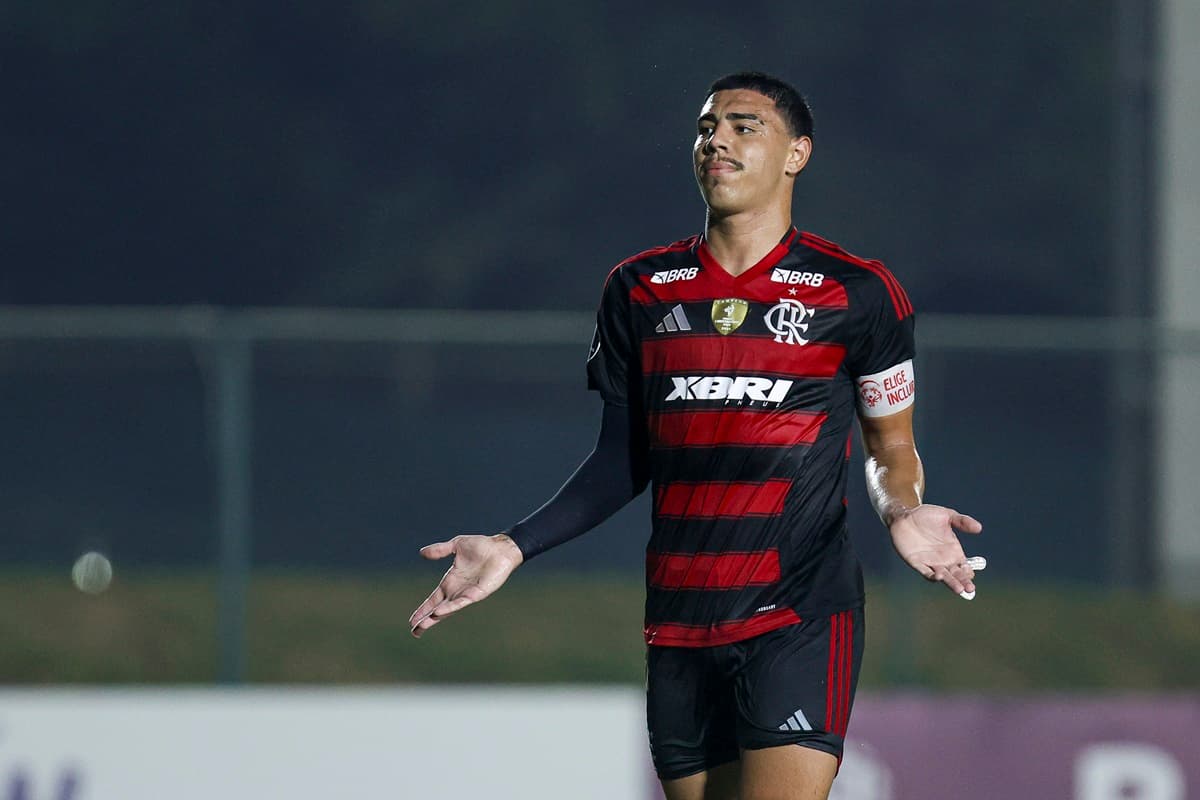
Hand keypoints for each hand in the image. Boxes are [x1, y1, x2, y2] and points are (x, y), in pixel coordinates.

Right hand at [408, 534, 524, 637]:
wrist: (501, 547)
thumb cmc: (482, 546)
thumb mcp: (456, 545)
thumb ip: (440, 550)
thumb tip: (422, 552)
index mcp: (451, 581)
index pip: (434, 599)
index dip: (423, 609)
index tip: (412, 620)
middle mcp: (457, 590)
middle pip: (438, 608)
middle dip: (426, 619)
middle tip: (414, 631)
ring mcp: (467, 593)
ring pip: (448, 609)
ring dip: (435, 618)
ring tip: (422, 626)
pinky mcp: (477, 593)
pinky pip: (461, 602)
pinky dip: (449, 608)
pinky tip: (438, 613)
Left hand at [888, 504, 984, 599]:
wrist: (904, 515)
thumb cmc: (926, 515)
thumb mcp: (947, 515)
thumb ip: (963, 521)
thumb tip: (979, 528)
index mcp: (953, 551)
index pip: (964, 566)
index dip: (968, 572)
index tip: (971, 574)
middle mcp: (943, 559)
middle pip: (956, 575)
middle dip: (963, 582)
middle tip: (970, 589)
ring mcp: (930, 562)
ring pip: (943, 576)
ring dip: (950, 582)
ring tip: (958, 589)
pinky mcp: (916, 562)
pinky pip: (925, 572)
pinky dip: (932, 576)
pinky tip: (938, 577)